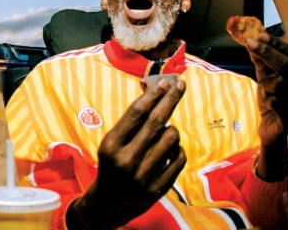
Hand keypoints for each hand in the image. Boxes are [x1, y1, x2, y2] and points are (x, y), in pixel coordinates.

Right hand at [67, 75, 186, 229]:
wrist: (107, 204)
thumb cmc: (110, 166)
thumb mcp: (111, 144)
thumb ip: (131, 125)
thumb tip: (154, 97)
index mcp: (111, 145)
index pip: (136, 114)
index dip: (153, 95)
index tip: (165, 82)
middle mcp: (127, 158)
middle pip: (156, 121)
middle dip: (170, 99)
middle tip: (180, 84)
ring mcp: (144, 174)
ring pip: (171, 138)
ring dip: (171, 130)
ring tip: (163, 134)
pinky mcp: (158, 187)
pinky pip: (179, 158)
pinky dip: (177, 150)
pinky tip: (169, 151)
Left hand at [246, 32, 287, 179]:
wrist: (272, 131)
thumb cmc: (271, 102)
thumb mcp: (265, 80)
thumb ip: (261, 64)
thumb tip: (252, 42)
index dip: (278, 45)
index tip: (261, 35)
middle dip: (268, 52)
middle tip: (250, 43)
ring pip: (281, 84)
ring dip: (266, 83)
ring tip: (263, 89)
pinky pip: (277, 103)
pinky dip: (269, 99)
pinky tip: (268, 102)